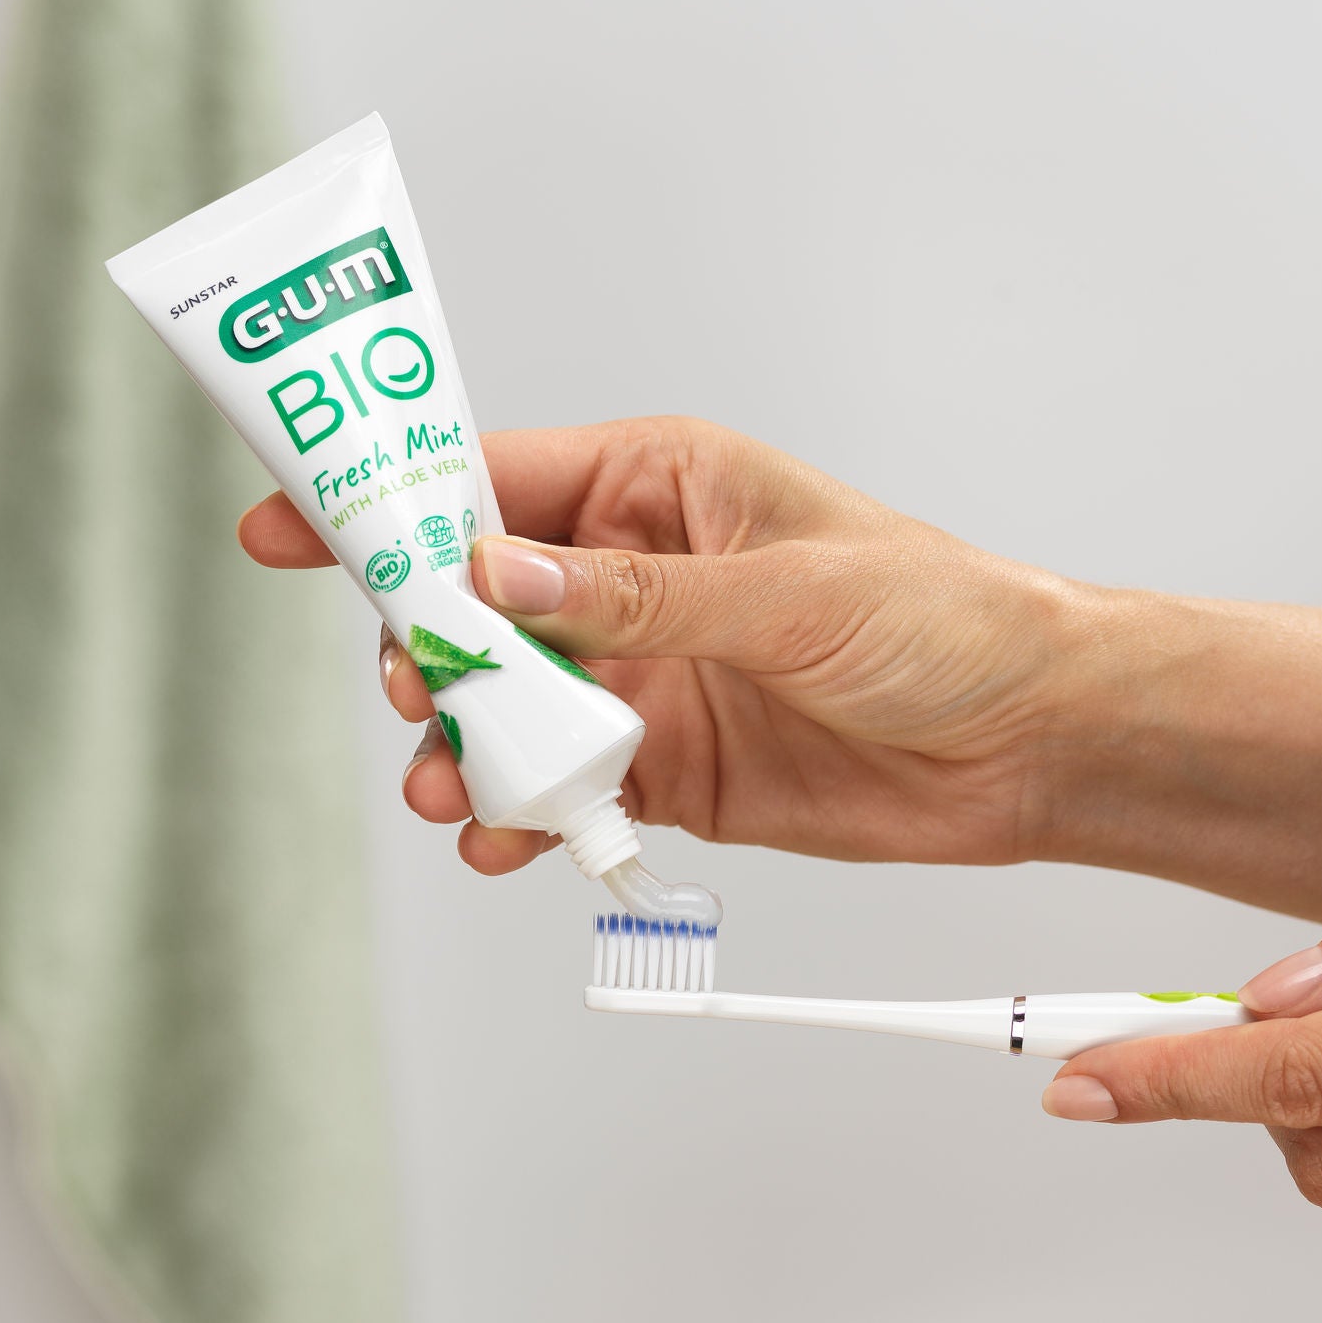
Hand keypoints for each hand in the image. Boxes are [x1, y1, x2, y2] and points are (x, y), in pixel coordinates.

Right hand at [238, 416, 1096, 872]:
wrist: (1028, 742)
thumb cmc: (942, 619)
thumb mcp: (787, 589)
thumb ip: (637, 593)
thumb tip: (496, 569)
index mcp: (661, 487)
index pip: (495, 481)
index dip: (388, 504)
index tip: (293, 531)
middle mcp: (639, 578)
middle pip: (475, 605)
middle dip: (424, 650)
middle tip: (418, 692)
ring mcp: (648, 676)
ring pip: (508, 707)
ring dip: (462, 745)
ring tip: (450, 786)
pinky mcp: (671, 767)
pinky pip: (565, 790)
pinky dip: (522, 818)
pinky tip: (502, 841)